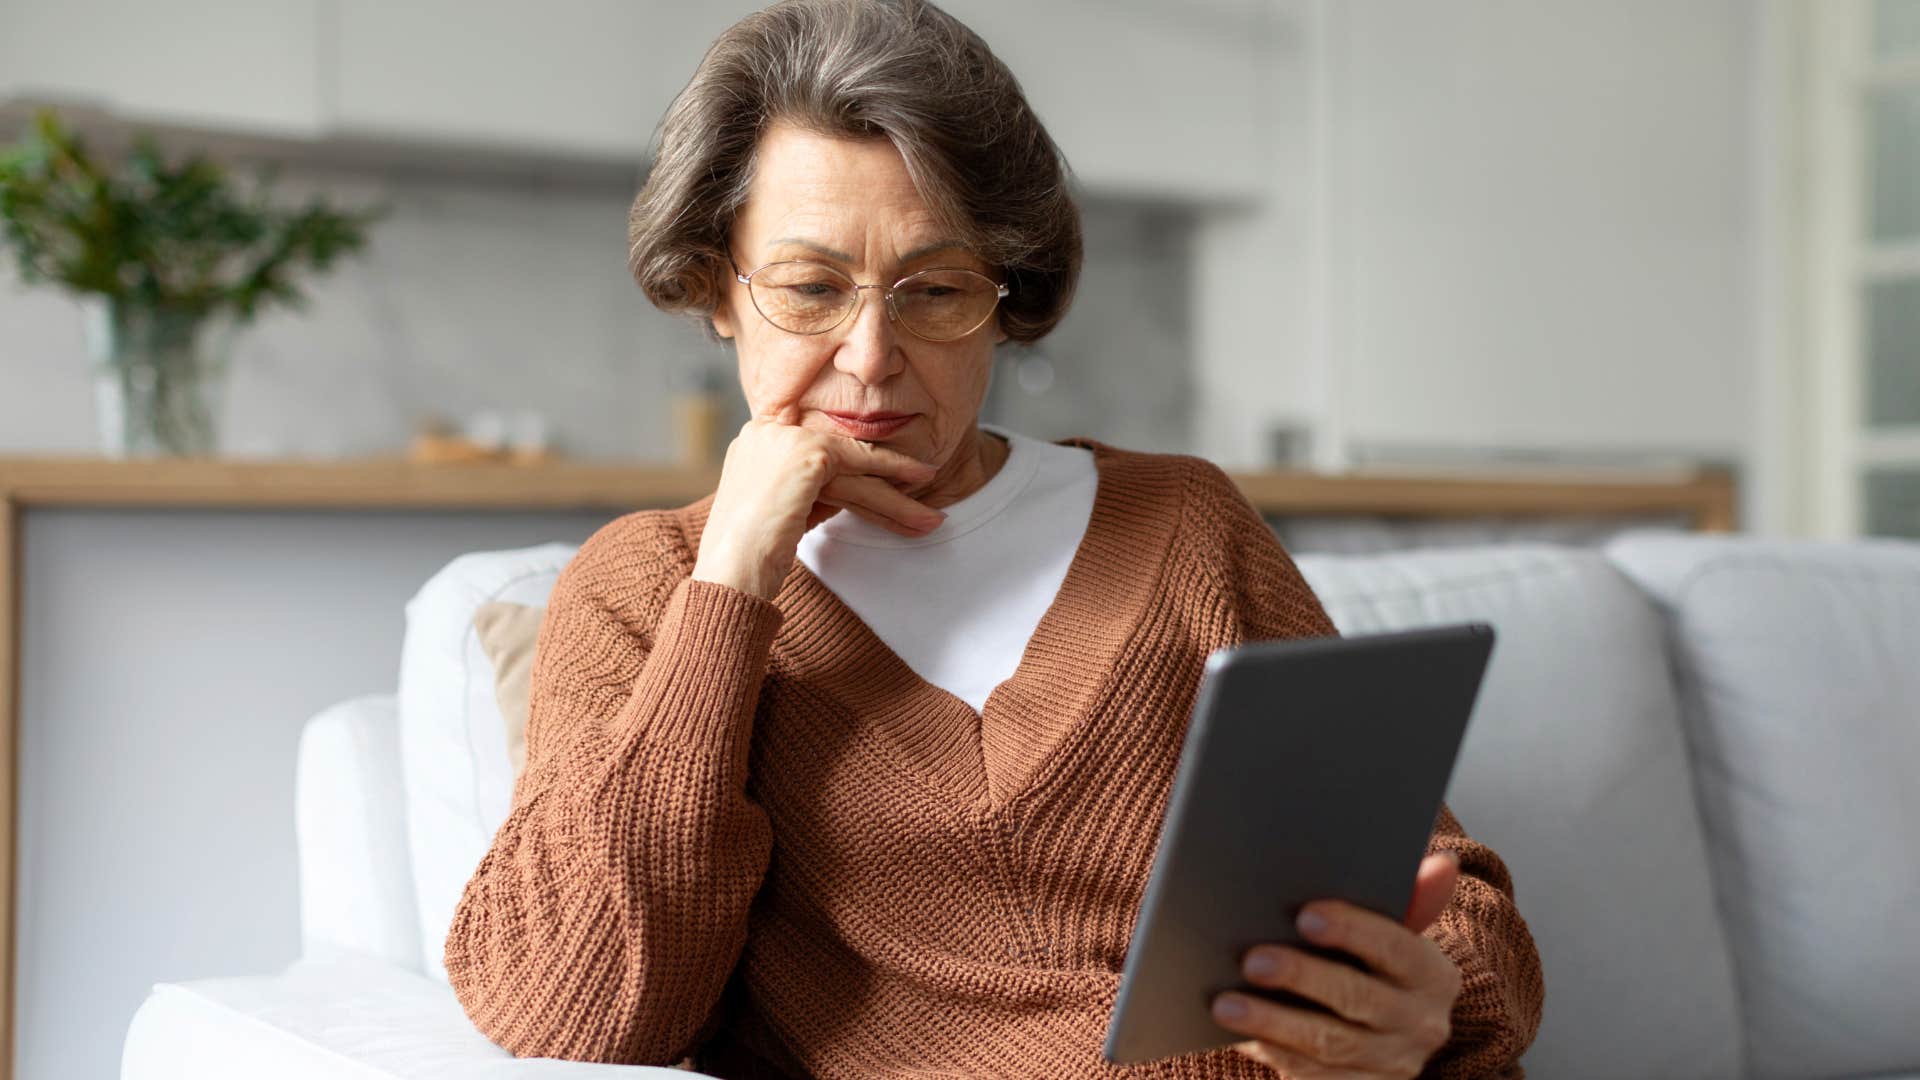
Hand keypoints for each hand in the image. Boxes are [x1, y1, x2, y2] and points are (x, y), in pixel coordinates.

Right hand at [691, 411, 942, 599]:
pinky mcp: (807, 452)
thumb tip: (848, 491)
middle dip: (883, 479)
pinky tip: (920, 489)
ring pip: (855, 464)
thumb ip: (808, 492)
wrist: (729, 572)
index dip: (858, 467)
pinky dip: (894, 473)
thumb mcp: (780, 511)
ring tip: (933, 515)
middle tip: (922, 487)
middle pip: (839, 459)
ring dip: (899, 491)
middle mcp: (766, 431)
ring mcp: (784, 437)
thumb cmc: (748, 557)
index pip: (818, 451)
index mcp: (755, 443)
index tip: (888, 480)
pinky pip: (862, 462)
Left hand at [1211, 852, 1464, 1077]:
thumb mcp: (1397, 933)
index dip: (1352, 930)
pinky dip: (1274, 1053)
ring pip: (1328, 1044)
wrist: (1392, 1036)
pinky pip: (1312, 1076)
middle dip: (1302, 977)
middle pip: (1357, 998)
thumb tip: (1443, 862)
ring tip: (1226, 1005)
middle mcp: (1421, 1024)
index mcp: (1433, 975)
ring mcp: (1391, 1064)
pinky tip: (1238, 1035)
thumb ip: (1410, 900)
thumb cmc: (1377, 965)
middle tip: (1252, 959)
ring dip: (1274, 1023)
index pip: (1396, 947)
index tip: (1305, 914)